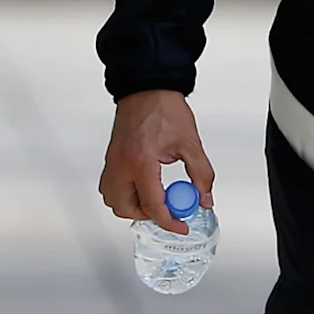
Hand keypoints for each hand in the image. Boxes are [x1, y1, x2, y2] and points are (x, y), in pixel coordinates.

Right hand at [101, 89, 214, 232]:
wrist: (146, 88)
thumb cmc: (163, 109)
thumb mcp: (190, 143)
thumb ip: (201, 174)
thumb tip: (204, 198)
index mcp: (141, 163)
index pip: (152, 205)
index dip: (169, 221)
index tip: (181, 225)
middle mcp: (122, 165)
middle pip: (126, 208)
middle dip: (148, 215)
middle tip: (167, 209)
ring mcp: (113, 162)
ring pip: (113, 200)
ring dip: (133, 206)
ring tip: (154, 198)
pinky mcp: (111, 158)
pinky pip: (110, 187)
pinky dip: (124, 194)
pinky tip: (142, 186)